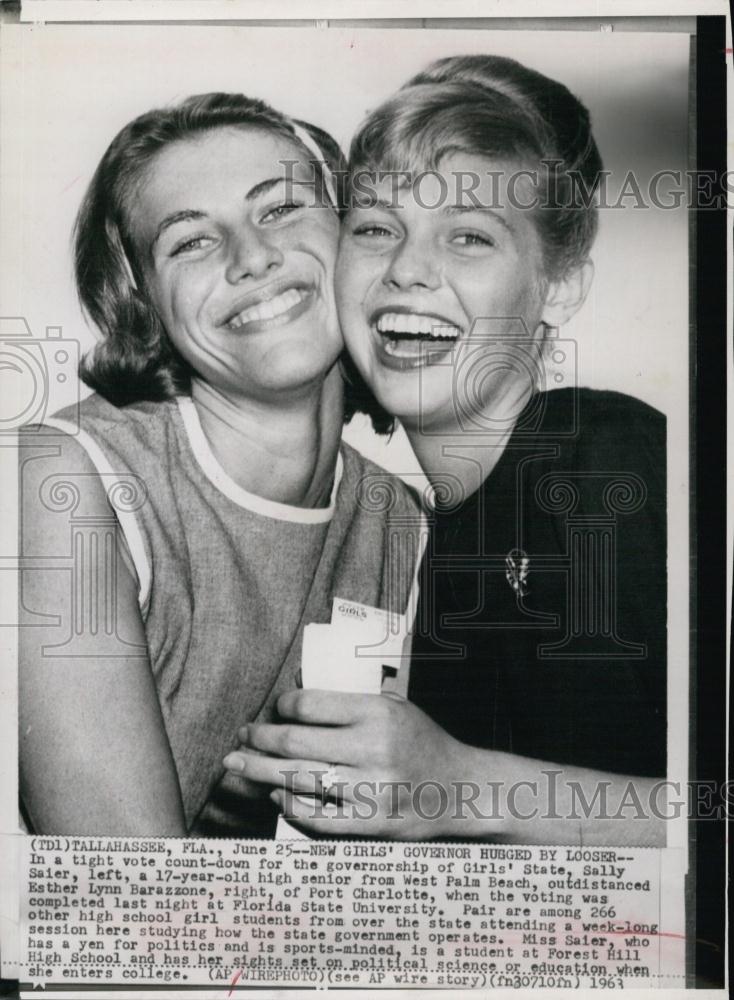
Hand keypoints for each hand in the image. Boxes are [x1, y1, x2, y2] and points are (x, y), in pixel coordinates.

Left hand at [222, 689, 477, 838]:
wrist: (462, 788)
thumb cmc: (422, 742)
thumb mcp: (395, 707)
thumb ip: (349, 701)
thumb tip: (295, 692)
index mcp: (378, 713)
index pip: (309, 706)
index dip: (282, 707)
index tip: (274, 710)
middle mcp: (373, 749)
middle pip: (294, 744)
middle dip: (258, 740)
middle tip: (240, 738)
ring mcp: (371, 790)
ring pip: (297, 780)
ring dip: (260, 772)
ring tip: (238, 764)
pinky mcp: (371, 824)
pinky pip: (316, 818)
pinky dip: (289, 805)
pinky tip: (275, 795)